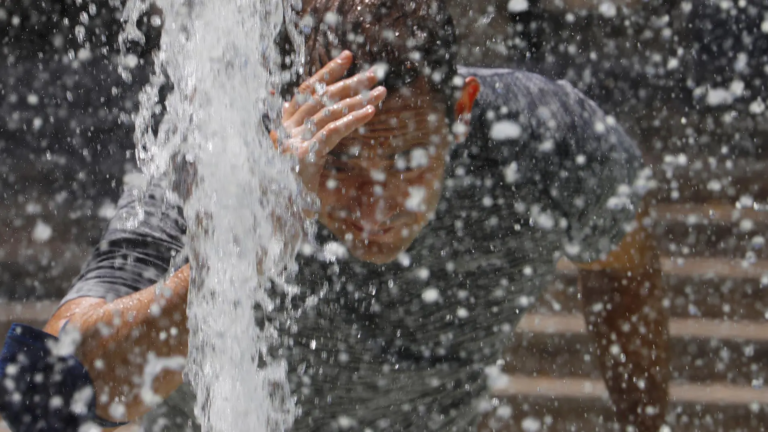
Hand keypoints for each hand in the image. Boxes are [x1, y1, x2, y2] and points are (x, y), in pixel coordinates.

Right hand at [276, 51, 386, 198]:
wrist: (279, 212)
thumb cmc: (293, 185)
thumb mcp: (303, 155)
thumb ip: (310, 133)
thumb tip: (305, 108)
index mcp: (285, 123)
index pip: (308, 88)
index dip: (328, 71)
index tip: (348, 56)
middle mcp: (287, 128)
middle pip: (323, 97)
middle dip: (351, 83)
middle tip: (375, 74)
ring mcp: (293, 141)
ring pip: (330, 111)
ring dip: (358, 99)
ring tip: (381, 92)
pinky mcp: (303, 156)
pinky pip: (331, 132)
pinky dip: (352, 120)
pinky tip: (370, 112)